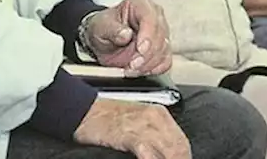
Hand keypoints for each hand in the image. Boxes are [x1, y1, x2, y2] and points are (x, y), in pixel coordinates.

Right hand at [74, 97, 189, 158]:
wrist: (82, 110)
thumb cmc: (106, 117)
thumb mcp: (137, 120)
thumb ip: (154, 133)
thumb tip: (166, 151)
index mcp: (159, 113)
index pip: (183, 142)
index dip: (184, 157)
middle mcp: (155, 117)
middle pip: (180, 148)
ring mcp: (143, 126)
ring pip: (170, 152)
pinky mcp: (130, 136)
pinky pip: (149, 154)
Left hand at [83, 0, 171, 75]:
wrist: (104, 39)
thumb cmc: (104, 27)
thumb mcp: (100, 26)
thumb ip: (112, 29)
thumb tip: (125, 34)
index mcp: (140, 4)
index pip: (150, 18)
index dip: (147, 35)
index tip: (140, 50)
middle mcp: (154, 15)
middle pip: (160, 36)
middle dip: (146, 55)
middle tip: (132, 65)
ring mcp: (161, 32)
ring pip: (164, 50)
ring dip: (148, 64)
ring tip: (131, 68)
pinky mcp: (163, 48)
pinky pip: (165, 61)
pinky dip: (153, 69)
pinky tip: (140, 70)